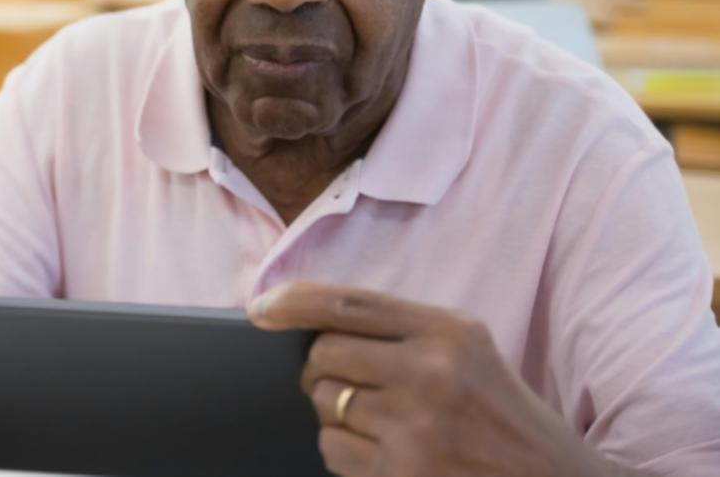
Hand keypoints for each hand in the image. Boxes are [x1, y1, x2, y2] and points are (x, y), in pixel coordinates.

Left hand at [249, 282, 620, 476]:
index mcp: (449, 331)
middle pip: (324, 355)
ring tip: (383, 420)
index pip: (347, 303)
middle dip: (323, 369)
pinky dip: (345, 451)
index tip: (260, 308)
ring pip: (322, 405)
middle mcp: (432, 373)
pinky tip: (385, 452)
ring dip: (336, 413)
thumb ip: (398, 327)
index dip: (291, 301)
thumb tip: (305, 318)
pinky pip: (333, 450)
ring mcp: (416, 428)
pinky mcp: (403, 475)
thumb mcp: (467, 348)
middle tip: (351, 382)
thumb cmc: (501, 412)